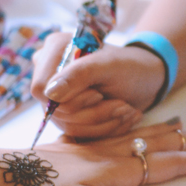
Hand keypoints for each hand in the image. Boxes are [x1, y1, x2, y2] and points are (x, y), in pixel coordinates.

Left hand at [0, 121, 185, 185]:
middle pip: (161, 145)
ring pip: (141, 136)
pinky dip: (138, 128)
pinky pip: (119, 133)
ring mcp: (95, 149)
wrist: (2, 176)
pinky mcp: (78, 148)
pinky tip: (134, 124)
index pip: (171, 164)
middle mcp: (113, 155)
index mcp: (121, 171)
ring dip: (168, 132)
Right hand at [31, 32, 165, 138]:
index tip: (98, 94)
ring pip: (68, 126)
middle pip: (56, 111)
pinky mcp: (67, 115)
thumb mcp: (110, 65)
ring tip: (126, 109)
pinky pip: (78, 134)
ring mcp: (57, 97)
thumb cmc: (130, 66)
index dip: (70, 99)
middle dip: (94, 113)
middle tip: (122, 105)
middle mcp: (50, 74)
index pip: (41, 88)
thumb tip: (49, 93)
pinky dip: (104, 129)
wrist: (144, 79)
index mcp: (55, 51)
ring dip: (104, 122)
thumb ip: (80, 74)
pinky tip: (121, 116)